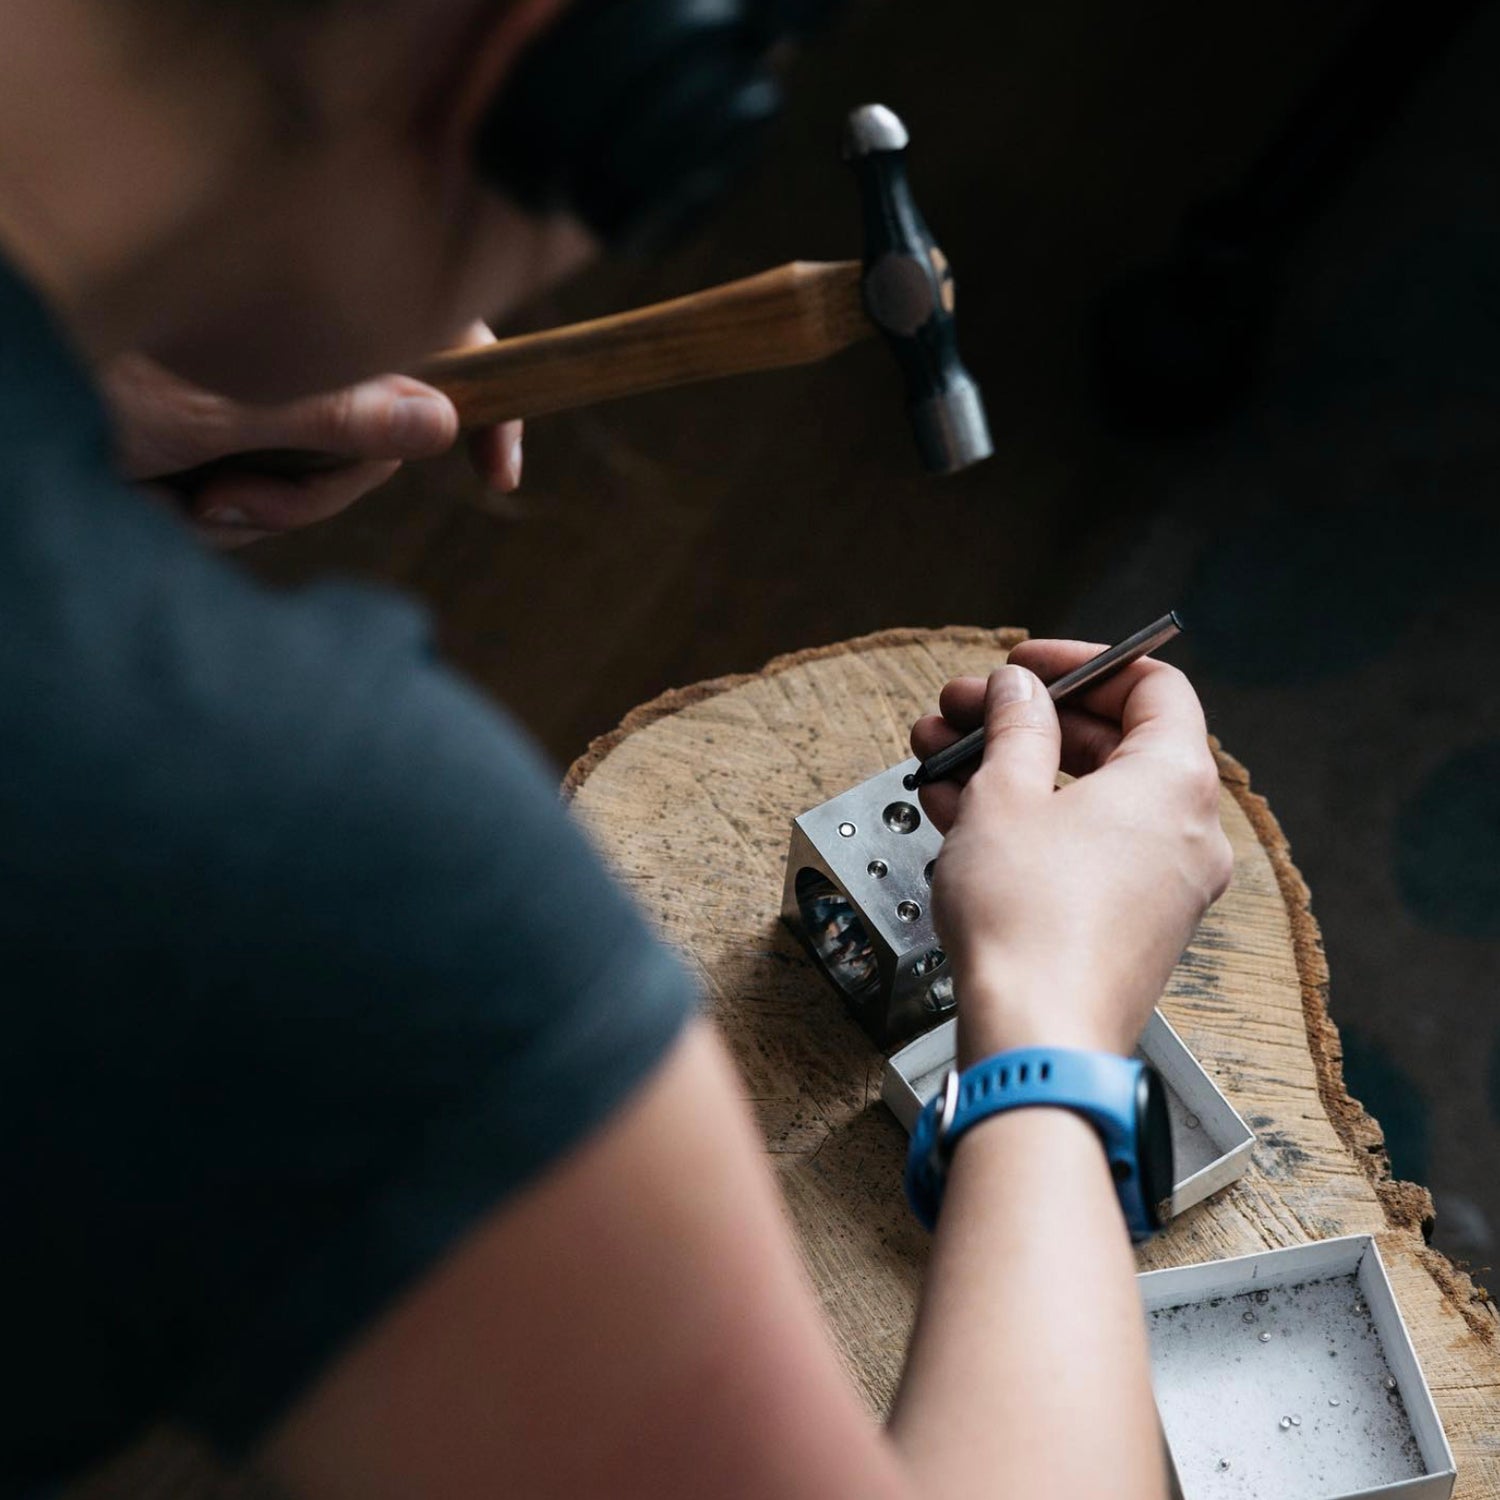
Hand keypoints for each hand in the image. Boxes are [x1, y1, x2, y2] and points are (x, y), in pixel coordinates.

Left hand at [101, 322, 521, 546]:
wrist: (7, 420)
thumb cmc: (86, 376)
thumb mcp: (221, 407)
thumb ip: (339, 416)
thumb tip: (444, 419)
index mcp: (310, 317)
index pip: (442, 337)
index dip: (487, 405)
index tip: (501, 477)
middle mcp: (298, 351)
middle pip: (379, 439)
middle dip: (312, 489)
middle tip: (230, 502)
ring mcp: (266, 394)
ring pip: (320, 478)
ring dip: (256, 510)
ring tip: (181, 502)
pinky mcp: (233, 435)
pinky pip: (267, 497)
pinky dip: (222, 516)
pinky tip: (169, 504)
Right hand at [909, 641, 1232, 1061]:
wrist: (1035, 1036)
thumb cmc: (1030, 923)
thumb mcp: (1005, 794)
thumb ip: (1016, 726)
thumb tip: (1019, 693)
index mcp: (1176, 782)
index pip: (1151, 686)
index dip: (1081, 664)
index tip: (1025, 665)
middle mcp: (1186, 832)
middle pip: (1111, 742)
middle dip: (1025, 720)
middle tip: (965, 711)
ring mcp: (1161, 883)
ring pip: (1086, 798)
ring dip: (1012, 770)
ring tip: (941, 757)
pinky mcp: (1128, 923)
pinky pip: (1081, 848)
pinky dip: (1027, 823)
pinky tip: (958, 812)